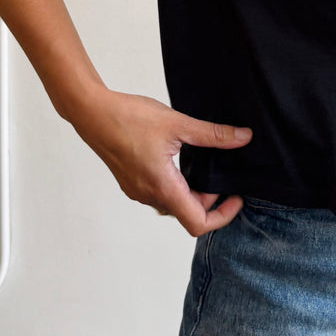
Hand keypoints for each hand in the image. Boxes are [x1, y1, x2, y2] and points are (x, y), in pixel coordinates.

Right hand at [69, 88, 251, 235]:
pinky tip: (181, 161)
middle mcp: (148, 195)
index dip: (222, 216)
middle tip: (221, 174)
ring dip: (192, 193)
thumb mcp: (178, 123)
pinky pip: (158, 194)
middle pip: (186, 214)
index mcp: (162, 186)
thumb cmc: (129, 118)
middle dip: (209, 200)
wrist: (92, 112)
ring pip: (172, 204)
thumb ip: (213, 135)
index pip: (197, 223)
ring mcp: (137, 190)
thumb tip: (243, 138)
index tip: (235, 198)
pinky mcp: (130, 181)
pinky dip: (176, 186)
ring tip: (204, 166)